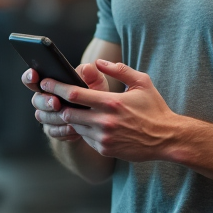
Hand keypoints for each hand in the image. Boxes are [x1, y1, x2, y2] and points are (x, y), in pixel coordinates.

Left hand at [39, 59, 184, 161]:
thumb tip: (97, 63)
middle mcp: (104, 121)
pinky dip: (83, 130)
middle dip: (58, 105)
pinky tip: (89, 123)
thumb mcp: (142, 82)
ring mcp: (103, 137)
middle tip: (52, 97)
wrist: (167, 139)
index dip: (56, 87)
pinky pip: (85, 138)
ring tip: (71, 109)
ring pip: (74, 126)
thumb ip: (119, 69)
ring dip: (72, 117)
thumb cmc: (155, 108)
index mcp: (111, 102)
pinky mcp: (104, 149)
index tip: (45, 82)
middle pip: (68, 112)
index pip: (74, 94)